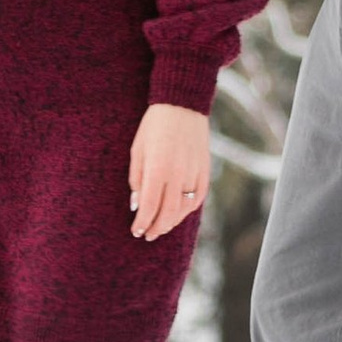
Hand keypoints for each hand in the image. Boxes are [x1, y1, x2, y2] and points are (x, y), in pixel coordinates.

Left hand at [128, 101, 210, 241]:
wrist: (182, 105)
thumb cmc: (154, 126)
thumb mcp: (137, 150)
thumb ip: (136, 179)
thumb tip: (137, 205)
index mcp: (158, 168)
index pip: (149, 206)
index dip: (142, 222)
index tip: (136, 231)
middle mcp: (178, 174)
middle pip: (168, 213)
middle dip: (156, 228)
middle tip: (147, 235)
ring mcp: (194, 173)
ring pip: (184, 209)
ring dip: (171, 222)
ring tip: (160, 228)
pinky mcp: (205, 170)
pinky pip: (198, 198)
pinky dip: (187, 210)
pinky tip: (178, 214)